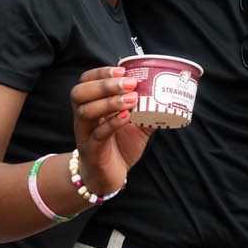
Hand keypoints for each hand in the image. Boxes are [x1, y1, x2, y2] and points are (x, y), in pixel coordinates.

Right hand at [71, 66, 148, 197]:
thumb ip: (147, 110)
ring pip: (86, 112)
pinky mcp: (92, 151)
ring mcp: (85, 134)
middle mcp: (83, 118)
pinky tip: (127, 117)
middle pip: (79, 93)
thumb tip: (168, 96)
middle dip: (103, 85)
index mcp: (91, 106)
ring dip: (109, 102)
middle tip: (130, 83)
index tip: (122, 70)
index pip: (85, 81)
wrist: (110, 177)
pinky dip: (112, 123)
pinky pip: (98, 134)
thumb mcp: (136, 124)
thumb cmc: (120, 146)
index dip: (100, 73)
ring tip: (132, 99)